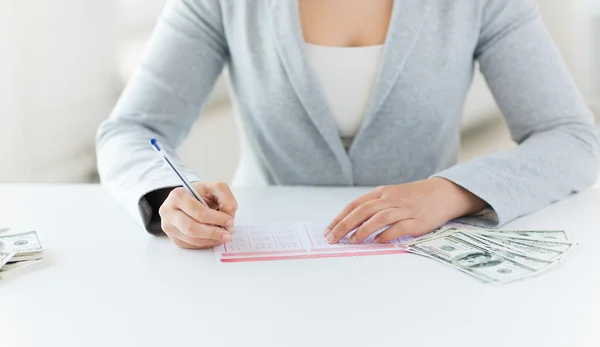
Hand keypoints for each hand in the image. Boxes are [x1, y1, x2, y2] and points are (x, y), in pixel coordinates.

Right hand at [159, 182, 237, 248]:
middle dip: (213, 233)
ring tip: (223, 236)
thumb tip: (229, 214)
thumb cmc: (201, 193)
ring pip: (191, 239)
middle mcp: (168, 211)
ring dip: (211, 240)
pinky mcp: (173, 238)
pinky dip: (205, 244)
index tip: (230, 221)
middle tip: (228, 234)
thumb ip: (226, 198)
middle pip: (192, 228)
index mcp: (178, 196)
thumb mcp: (215, 188)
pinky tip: (214, 238)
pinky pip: (190, 245)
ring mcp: (169, 226)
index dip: (216, 219)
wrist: (189, 199)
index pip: (198, 212)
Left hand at [325, 178, 486, 243]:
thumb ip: (373, 208)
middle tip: (333, 238)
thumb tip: (349, 224)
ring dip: (364, 230)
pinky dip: (387, 235)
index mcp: (382, 192)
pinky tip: (378, 242)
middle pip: (363, 210)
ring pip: (380, 218)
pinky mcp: (418, 221)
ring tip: (353, 241)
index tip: (328, 231)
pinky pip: (400, 228)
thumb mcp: (391, 196)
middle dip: (345, 225)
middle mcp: (391, 199)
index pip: (356, 204)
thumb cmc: (413, 198)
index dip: (340, 218)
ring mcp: (405, 209)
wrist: (443, 193)